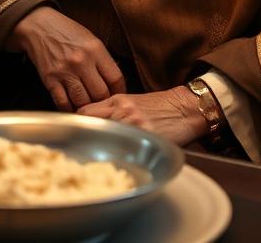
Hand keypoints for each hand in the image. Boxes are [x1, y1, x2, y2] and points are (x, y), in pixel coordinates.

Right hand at [6, 7, 124, 108]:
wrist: (38, 25)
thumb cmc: (66, 31)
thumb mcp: (90, 38)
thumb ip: (102, 59)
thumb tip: (114, 83)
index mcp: (95, 49)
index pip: (116, 78)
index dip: (119, 90)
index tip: (117, 95)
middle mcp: (81, 61)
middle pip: (101, 94)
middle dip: (103, 101)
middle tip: (102, 103)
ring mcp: (65, 71)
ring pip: (83, 102)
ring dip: (87, 107)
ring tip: (88, 106)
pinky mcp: (50, 79)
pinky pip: (63, 103)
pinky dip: (69, 109)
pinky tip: (72, 107)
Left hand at [79, 86, 205, 145]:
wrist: (185, 107)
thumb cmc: (159, 106)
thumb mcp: (132, 102)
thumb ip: (112, 110)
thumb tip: (93, 123)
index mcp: (116, 100)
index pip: (85, 111)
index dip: (78, 124)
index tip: (76, 133)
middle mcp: (122, 110)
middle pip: (90, 123)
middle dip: (84, 136)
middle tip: (81, 148)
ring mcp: (134, 123)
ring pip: (106, 136)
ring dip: (101, 147)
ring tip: (99, 157)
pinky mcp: (147, 136)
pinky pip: (127, 148)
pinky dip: (121, 155)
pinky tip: (121, 161)